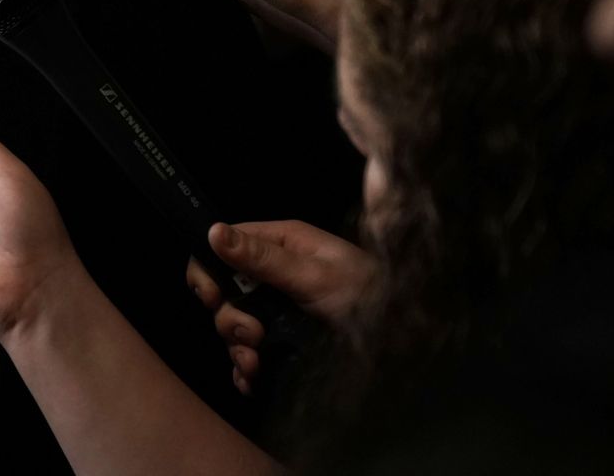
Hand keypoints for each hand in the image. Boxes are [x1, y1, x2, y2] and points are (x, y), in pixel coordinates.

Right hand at [184, 221, 375, 394]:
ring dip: (237, 347)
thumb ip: (262, 258)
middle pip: (224, 291)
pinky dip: (245, 366)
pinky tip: (250, 380)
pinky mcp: (284, 339)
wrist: (405, 338)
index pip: (222, 246)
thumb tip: (213, 232)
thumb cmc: (366, 296)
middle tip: (251, 337)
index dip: (208, 271)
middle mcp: (274, 273)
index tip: (213, 298)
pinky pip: (250, 350)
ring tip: (255, 365)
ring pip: (235, 324)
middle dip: (229, 318)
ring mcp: (278, 308)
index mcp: (280, 245)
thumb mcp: (313, 276)